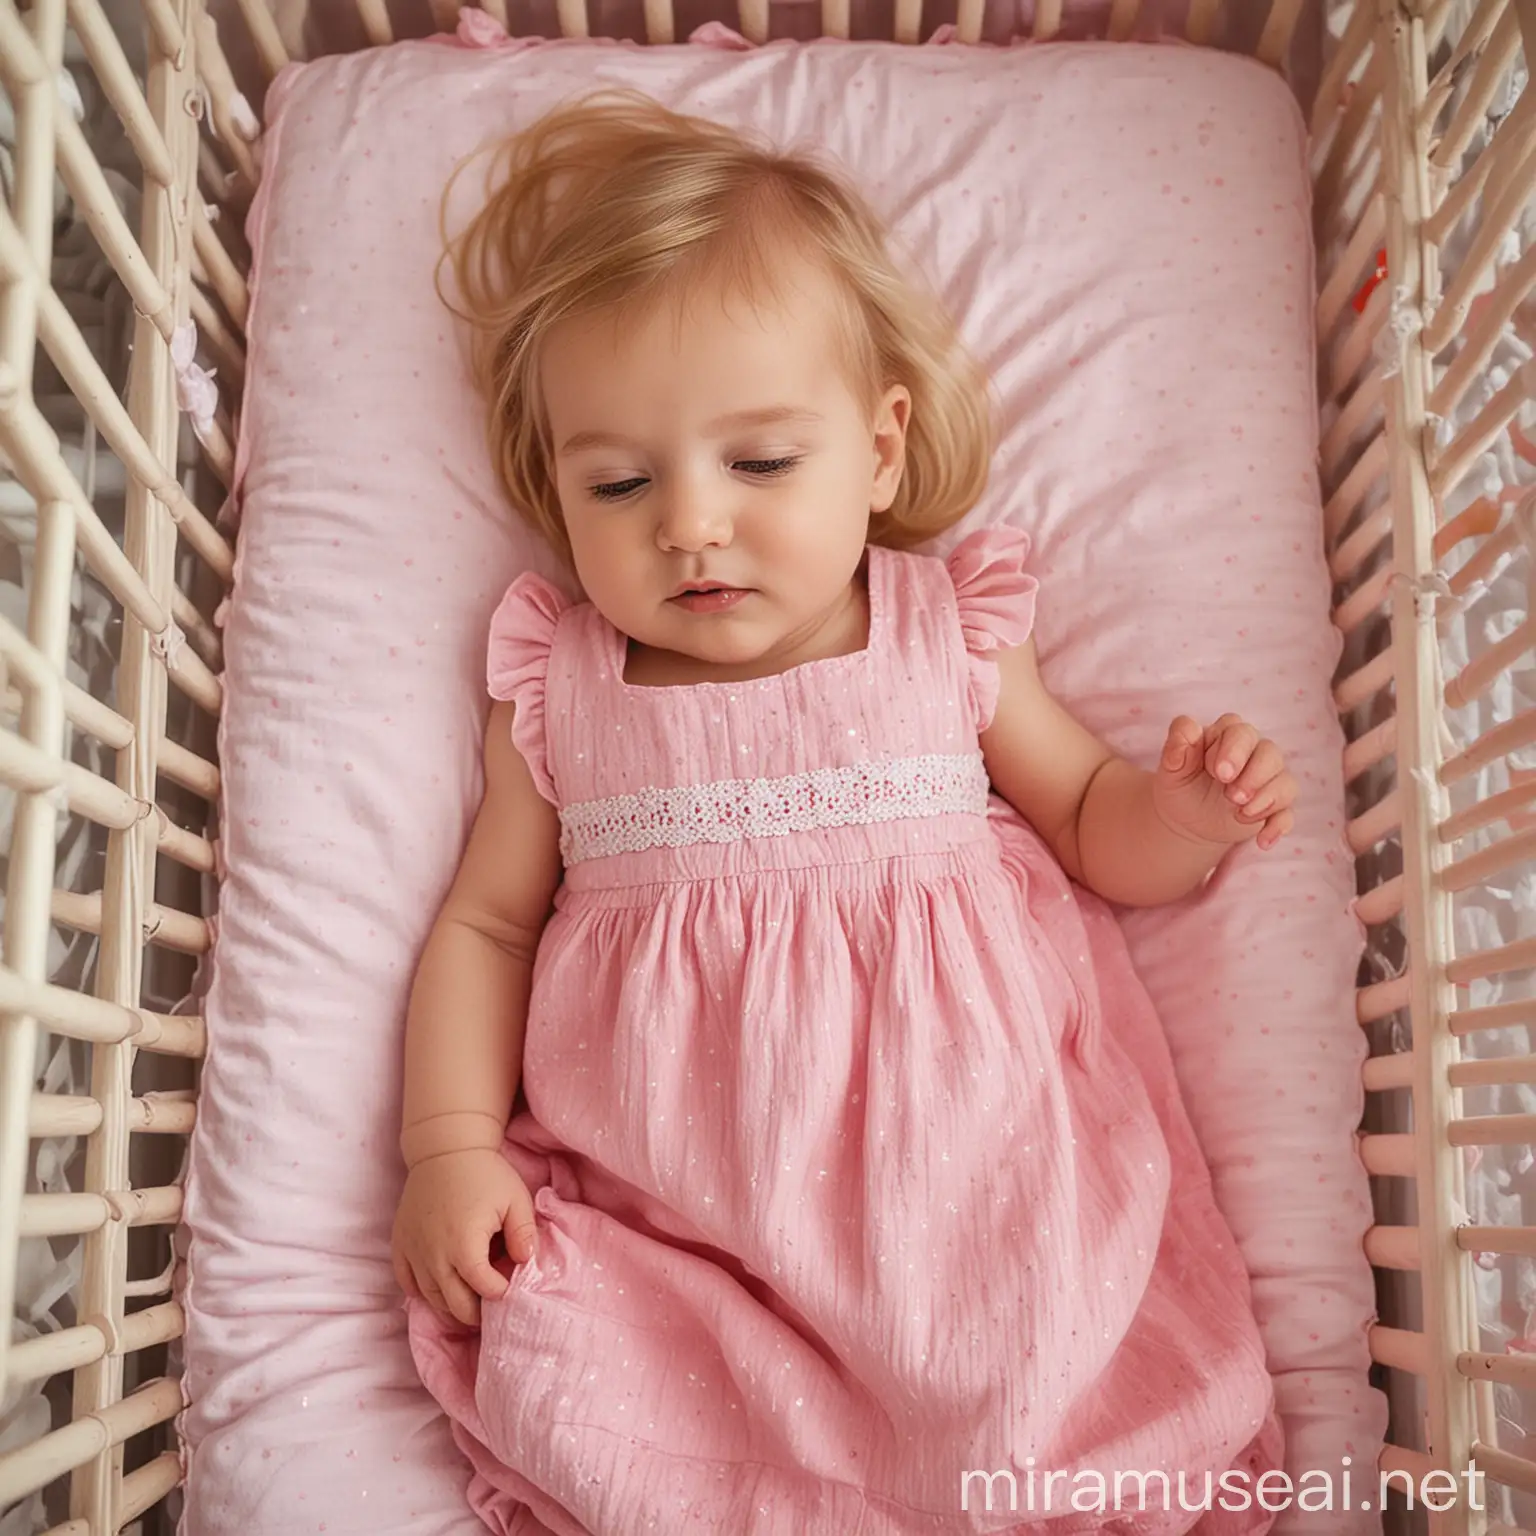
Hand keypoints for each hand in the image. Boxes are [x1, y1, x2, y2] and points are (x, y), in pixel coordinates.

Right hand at [391, 1148, 538, 1326]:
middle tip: (491, 1305)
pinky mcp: (400, 1245)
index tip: (510, 1286)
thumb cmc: (485, 1174)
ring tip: (470, 1299)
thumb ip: (524, 1233)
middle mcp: (434, 1255)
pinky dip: (423, 1292)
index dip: (501, 1293)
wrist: (445, 1150)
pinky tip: (441, 1285)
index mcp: (464, 1245)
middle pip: (454, 1306)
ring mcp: (413, 1252)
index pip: (484, 1289)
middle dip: (476, 1312)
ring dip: (451, 1305)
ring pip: (431, 1299)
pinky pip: (407, 1283)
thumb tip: (526, 1262)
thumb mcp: (516, 1199)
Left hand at [1152, 714, 1295, 851]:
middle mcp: (1254, 753)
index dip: (1233, 751)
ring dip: (1266, 799)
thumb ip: (1177, 748)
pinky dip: (1278, 827)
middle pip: (1270, 753)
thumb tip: (1188, 729)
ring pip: (1285, 781)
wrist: (1186, 819)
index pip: (1240, 731)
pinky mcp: (1274, 807)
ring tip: (1240, 814)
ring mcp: (1268, 780)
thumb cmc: (1181, 785)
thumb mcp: (1172, 770)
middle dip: (1254, 775)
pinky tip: (1262, 841)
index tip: (1218, 774)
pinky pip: (1287, 814)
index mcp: (1227, 736)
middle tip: (1232, 797)